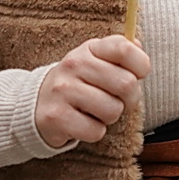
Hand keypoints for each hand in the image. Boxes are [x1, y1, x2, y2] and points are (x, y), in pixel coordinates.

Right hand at [34, 35, 150, 147]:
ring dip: (110, 117)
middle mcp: (74, 65)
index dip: (141, 65)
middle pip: (126, 84)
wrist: (37, 104)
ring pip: (113, 110)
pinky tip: (83, 123)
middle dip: (129, 99)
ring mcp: (63, 90)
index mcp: (89, 48)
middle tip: (116, 100)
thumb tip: (139, 48)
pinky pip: (96, 131)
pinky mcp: (56, 117)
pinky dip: (95, 132)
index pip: (125, 49)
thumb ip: (120, 53)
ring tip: (96, 111)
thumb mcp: (97, 61)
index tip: (137, 75)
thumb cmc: (79, 83)